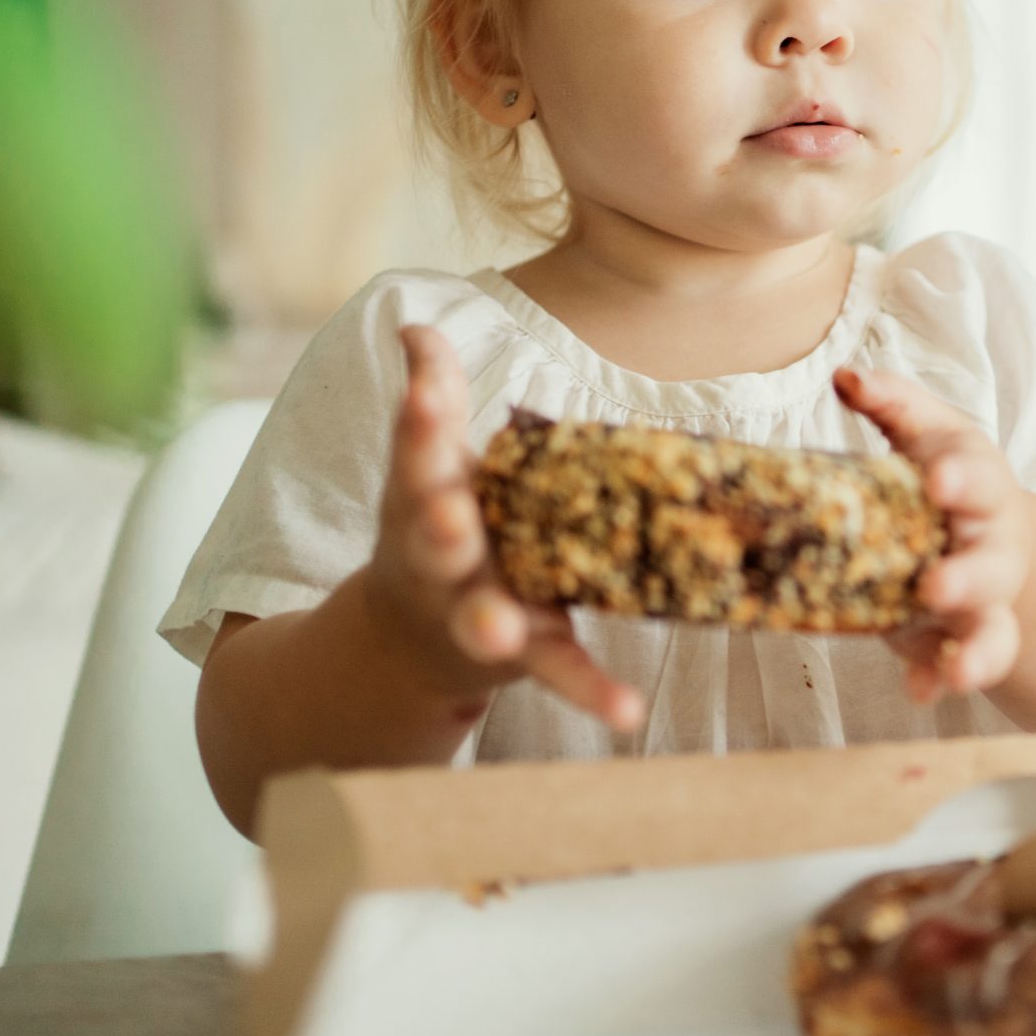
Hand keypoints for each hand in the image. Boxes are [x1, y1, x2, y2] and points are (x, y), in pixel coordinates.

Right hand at [368, 326, 645, 731]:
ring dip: (489, 624)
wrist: (408, 639)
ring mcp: (477, 609)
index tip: (425, 394)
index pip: (417, 450)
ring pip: (482, 618)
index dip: (421, 421)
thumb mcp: (427, 462)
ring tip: (500, 633)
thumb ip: (431, 394)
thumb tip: (415, 324)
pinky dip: (591, 693)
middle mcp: (441, 556)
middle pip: (436, 541)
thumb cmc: (437, 521)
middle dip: (439, 530)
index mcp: (421, 494)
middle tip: (447, 521)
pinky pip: (561, 672)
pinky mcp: (525, 653)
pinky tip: (627, 712)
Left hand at [833, 366, 1029, 702]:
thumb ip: (892, 406)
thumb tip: (847, 377)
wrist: (987, 536)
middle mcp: (989, 542)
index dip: (960, 477)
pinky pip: (964, 663)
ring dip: (977, 649)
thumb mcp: (925, 435)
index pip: (976, 473)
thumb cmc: (942, 476)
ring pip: (993, 626)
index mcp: (977, 483)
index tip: (937, 480)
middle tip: (934, 585)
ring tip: (959, 671)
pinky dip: (944, 678)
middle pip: (991, 560)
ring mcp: (981, 598)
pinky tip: (924, 692)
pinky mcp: (962, 637)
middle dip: (967, 575)